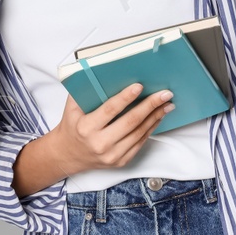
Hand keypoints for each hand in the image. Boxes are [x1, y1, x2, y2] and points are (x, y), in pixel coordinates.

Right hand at [52, 83, 173, 174]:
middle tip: (164, 94)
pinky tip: (157, 117)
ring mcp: (112, 154)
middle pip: (130, 122)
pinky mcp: (121, 161)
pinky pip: (140, 143)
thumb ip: (84, 92)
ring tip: (166, 104)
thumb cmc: (72, 126)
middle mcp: (100, 143)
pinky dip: (151, 128)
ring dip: (155, 117)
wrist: (69, 154)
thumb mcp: (71, 108)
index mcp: (86, 128)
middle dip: (150, 106)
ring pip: (139, 133)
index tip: (139, 86)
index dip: (126, 97)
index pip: (110, 110)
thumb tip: (104, 73)